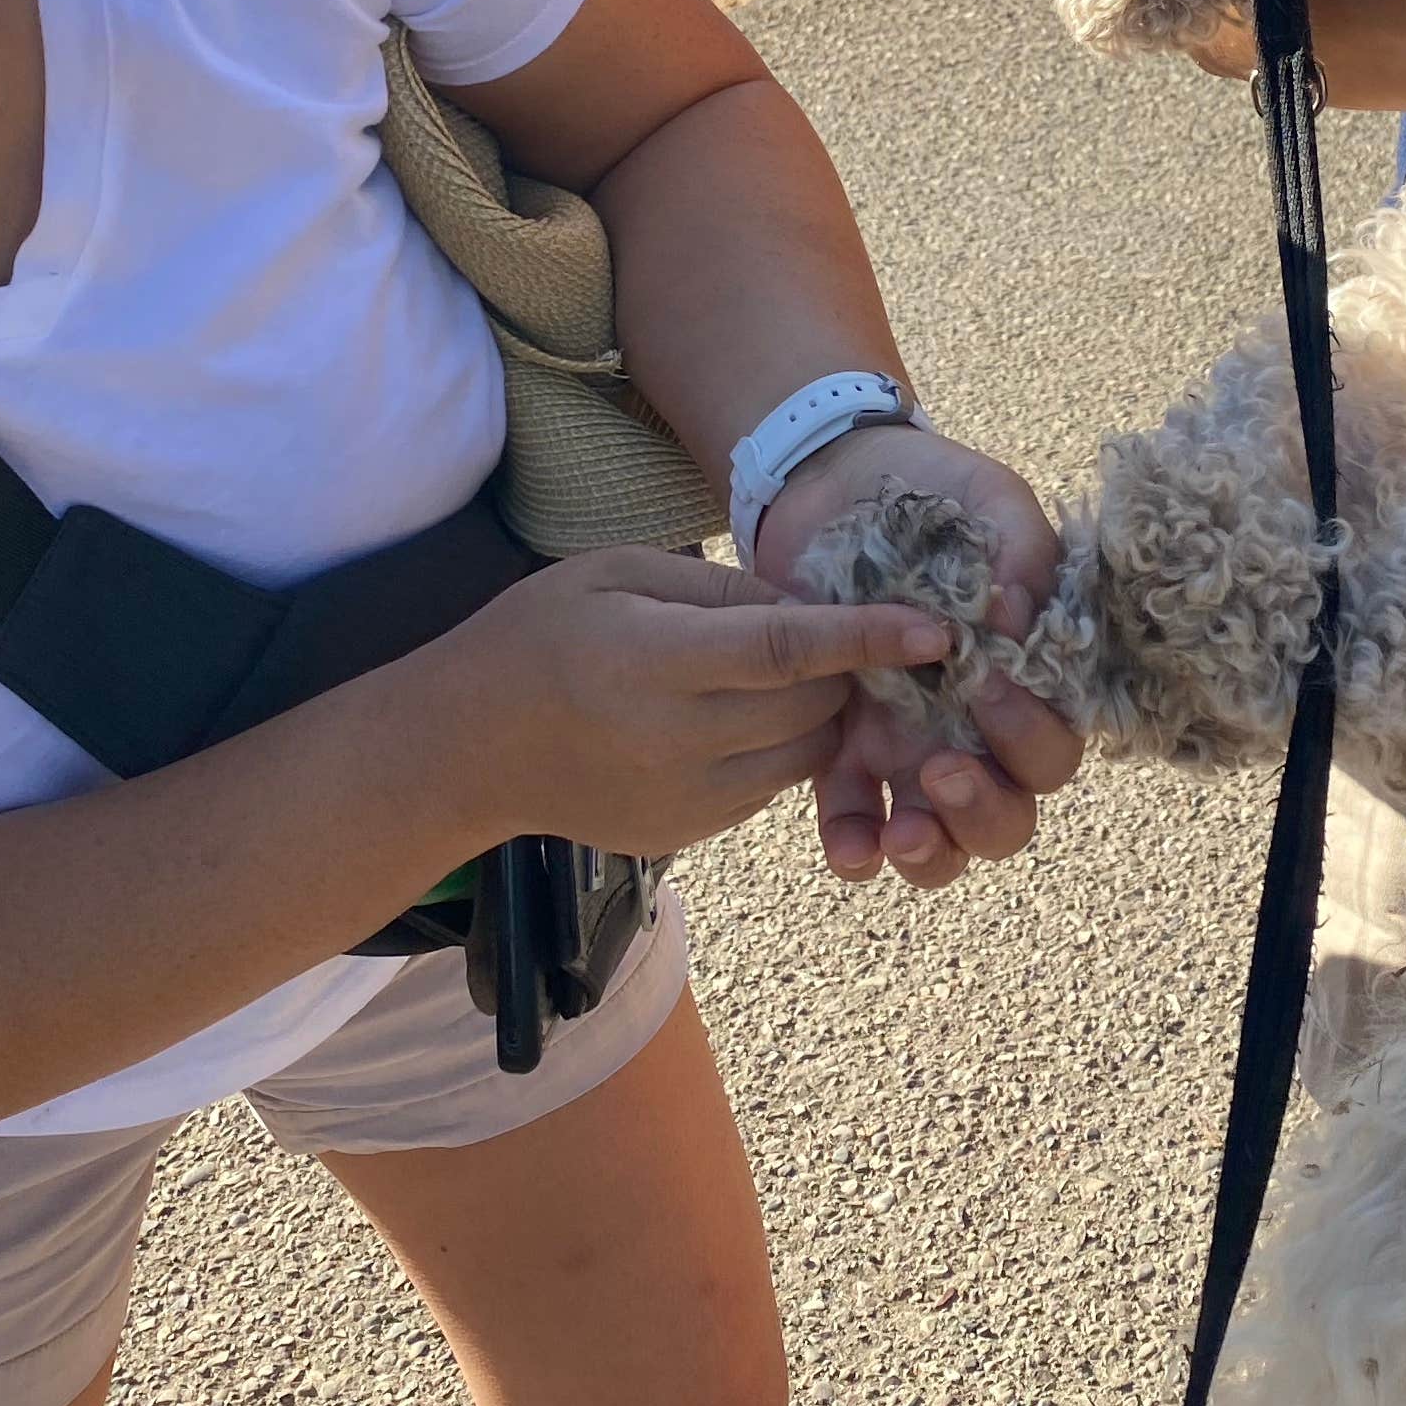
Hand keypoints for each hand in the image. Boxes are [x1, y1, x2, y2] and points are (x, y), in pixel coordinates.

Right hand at [454, 547, 954, 859]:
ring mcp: (685, 799)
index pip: (786, 653)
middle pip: (812, 710)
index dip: (867, 639)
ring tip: (804, 674)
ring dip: (823, 715)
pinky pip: (769, 786)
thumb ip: (718, 589)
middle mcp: (677, 742)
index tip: (937, 627)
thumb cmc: (540, 635)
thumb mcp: (615, 573)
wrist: (467, 748)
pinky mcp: (687, 832)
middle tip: (861, 632)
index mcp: (655, 664)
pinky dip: (781, 749)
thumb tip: (809, 603)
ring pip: (804, 757)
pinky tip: (747, 715)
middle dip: (850, 671)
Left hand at [750, 425, 1085, 888]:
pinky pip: (855, 826)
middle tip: (941, 770)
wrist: (834, 482)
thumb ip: (1022, 552)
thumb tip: (1018, 619)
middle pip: (1008, 817)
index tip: (986, 682)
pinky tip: (847, 845)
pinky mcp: (839, 751)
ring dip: (930, 853)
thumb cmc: (934, 494)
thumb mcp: (990, 500)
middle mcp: (972, 733)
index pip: (1054, 747)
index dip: (1030, 737)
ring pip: (941, 845)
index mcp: (1023, 683)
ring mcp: (906, 750)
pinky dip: (854, 848)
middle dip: (983, 813)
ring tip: (902, 833)